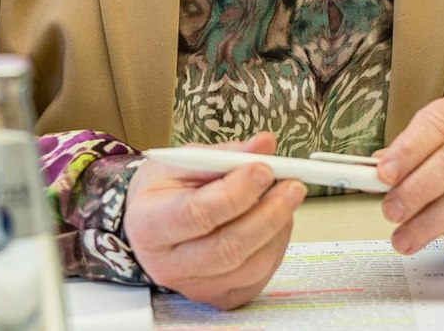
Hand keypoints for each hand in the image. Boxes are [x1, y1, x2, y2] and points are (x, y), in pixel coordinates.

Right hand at [123, 132, 307, 308]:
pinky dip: (275, 245)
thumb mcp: (184, 161)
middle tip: (292, 185)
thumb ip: (225, 154)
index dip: (236, 192)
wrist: (150, 225)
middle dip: (268, 213)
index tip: (263, 168)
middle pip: (228, 248)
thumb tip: (264, 146)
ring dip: (277, 228)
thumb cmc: (164, 191)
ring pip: (250, 265)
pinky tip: (275, 221)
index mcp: (150, 224)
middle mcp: (169, 264)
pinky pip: (258, 276)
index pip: (198, 213)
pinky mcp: (220, 297)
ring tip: (284, 196)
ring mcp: (195, 287)